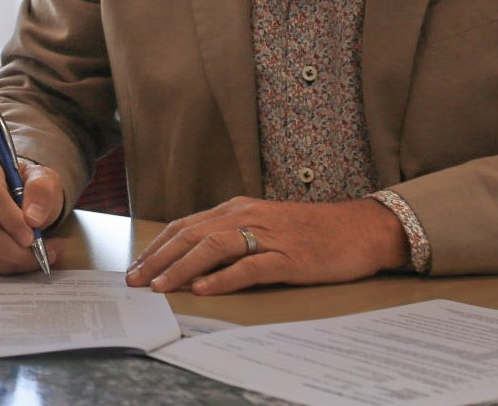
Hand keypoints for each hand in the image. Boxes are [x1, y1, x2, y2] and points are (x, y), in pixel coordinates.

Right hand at [0, 158, 66, 273]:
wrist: (14, 195)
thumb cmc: (27, 186)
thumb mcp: (44, 179)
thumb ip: (42, 191)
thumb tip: (34, 218)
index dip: (11, 220)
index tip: (33, 234)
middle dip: (18, 251)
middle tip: (43, 250)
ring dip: (16, 261)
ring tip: (40, 252)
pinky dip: (7, 266)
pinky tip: (22, 256)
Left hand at [125, 196, 406, 294]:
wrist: (361, 228)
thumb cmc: (313, 231)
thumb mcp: (266, 226)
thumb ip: (234, 236)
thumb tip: (195, 260)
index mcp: (239, 208)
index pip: (187, 226)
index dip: (159, 246)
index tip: (137, 266)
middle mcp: (248, 216)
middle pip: (192, 234)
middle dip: (159, 258)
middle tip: (135, 280)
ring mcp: (269, 235)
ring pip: (214, 246)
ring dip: (182, 267)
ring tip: (160, 286)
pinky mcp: (289, 257)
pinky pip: (250, 266)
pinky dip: (223, 277)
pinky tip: (204, 289)